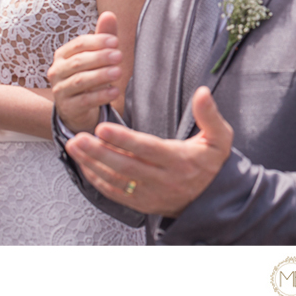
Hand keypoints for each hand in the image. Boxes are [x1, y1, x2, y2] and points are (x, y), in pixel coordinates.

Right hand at [50, 12, 122, 133]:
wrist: (79, 108)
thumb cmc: (90, 75)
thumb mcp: (97, 56)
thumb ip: (103, 37)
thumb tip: (109, 14)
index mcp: (63, 55)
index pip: (79, 44)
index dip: (97, 42)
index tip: (115, 41)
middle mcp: (57, 71)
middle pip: (78, 62)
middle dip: (100, 58)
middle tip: (120, 55)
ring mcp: (60, 90)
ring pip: (80, 81)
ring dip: (100, 75)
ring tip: (119, 72)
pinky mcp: (67, 108)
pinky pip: (84, 101)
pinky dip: (100, 95)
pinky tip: (115, 91)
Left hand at [65, 87, 233, 216]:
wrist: (212, 199)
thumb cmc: (212, 162)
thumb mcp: (220, 137)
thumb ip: (210, 115)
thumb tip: (202, 92)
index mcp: (180, 160)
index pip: (147, 149)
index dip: (124, 139)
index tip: (103, 127)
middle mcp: (163, 179)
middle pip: (126, 166)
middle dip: (99, 152)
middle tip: (79, 137)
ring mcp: (150, 194)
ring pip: (116, 180)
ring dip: (92, 163)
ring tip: (75, 146)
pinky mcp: (141, 203)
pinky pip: (115, 193)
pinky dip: (97, 179)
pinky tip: (84, 164)